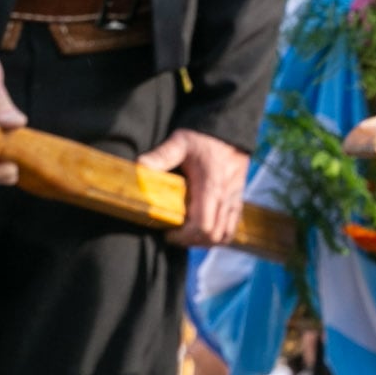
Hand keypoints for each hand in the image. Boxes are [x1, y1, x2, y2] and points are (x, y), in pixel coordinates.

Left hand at [141, 130, 248, 245]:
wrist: (230, 132)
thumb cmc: (203, 138)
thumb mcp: (180, 142)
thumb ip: (161, 155)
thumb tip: (138, 167)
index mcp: (210, 186)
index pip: (202, 225)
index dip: (183, 236)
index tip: (167, 232)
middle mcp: (225, 196)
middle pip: (212, 235)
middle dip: (191, 241)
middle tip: (173, 235)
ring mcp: (234, 200)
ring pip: (224, 235)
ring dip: (205, 241)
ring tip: (187, 235)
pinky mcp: (237, 201)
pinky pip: (231, 229)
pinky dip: (218, 236)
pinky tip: (202, 230)